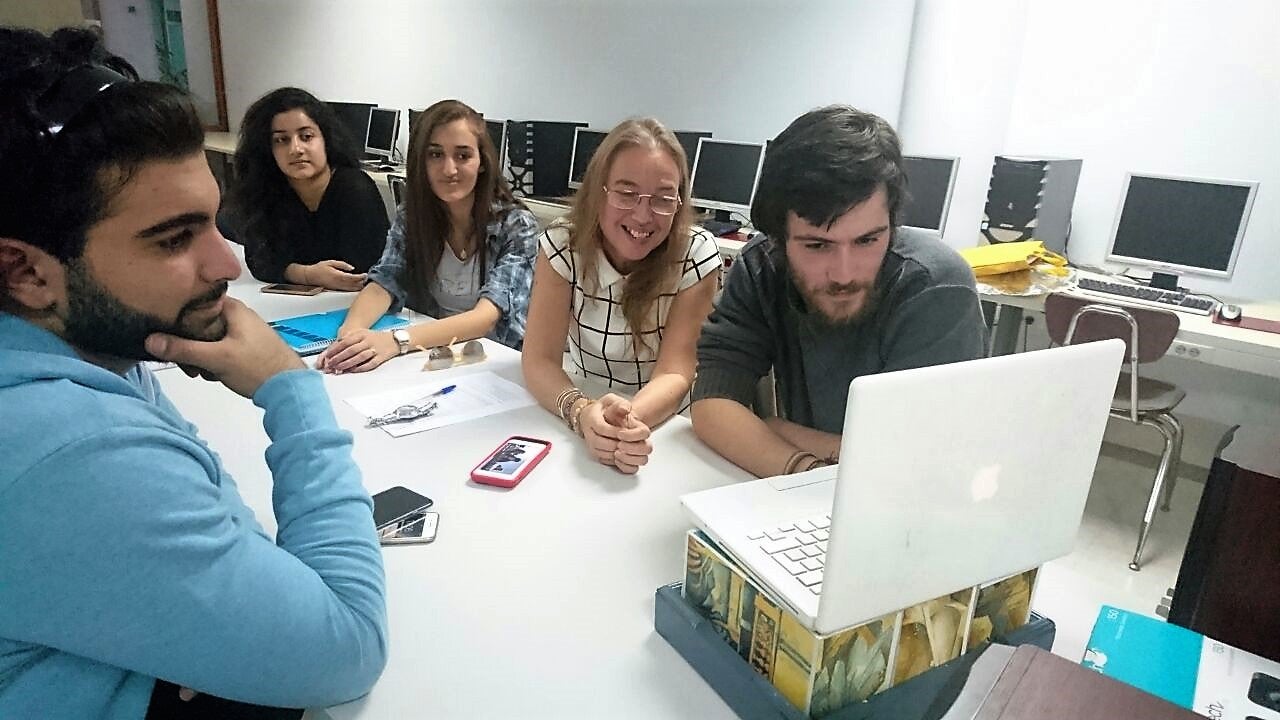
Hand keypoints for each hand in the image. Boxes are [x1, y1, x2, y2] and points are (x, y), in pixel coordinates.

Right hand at [145, 298, 304, 397]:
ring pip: (207, 338)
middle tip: (189, 365)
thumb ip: (183, 349)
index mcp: (231, 308)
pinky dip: (212, 360)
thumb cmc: (260, 368)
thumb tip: (152, 341)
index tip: (169, 339)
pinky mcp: (245, 346)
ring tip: (203, 372)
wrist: (290, 388)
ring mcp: (242, 330)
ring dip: (200, 356)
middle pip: (198, 323)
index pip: (193, 304)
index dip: (177, 321)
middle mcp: (237, 315)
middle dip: (189, 345)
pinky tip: (213, 374)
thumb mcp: (217, 358)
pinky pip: (219, 348)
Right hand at [305, 260, 365, 291]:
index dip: (360, 277)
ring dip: (358, 287)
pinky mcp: (335, 290)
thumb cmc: (320, 268)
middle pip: (353, 284)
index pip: (352, 277)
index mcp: (337, 275)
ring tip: (364, 283)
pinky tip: (357, 287)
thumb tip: (352, 268)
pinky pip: (346, 290)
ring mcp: (337, 288)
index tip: (365, 275)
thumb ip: (342, 265)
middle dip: (361, 282)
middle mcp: (338, 283)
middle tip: (367, 279)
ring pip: (350, 289)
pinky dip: (353, 289)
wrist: (310, 276)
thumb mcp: (331, 262)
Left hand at [315, 328, 397, 373]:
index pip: (345, 341)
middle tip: (330, 364)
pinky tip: (353, 370)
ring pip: (359, 357)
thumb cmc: (377, 338)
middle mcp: (368, 341)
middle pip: (351, 350)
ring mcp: (375, 349)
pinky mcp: (381, 357)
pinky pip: (370, 364)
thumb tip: (337, 346)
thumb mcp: (363, 333)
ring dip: (347, 364)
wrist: (395, 340)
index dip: (335, 349)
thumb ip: (351, 337)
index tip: (328, 356)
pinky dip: (361, 368)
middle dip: (339, 358)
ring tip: (339, 369)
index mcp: (362, 334)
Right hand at [582, 394, 652, 473]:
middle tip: (629, 441)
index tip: (624, 431)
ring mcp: (592, 446)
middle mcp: (589, 434)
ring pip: (605, 454)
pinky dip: (619, 460)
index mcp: (592, 419)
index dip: (614, 431)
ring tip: (630, 447)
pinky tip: (627, 454)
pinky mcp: (596, 455)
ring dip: (620, 453)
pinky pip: (607, 462)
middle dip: (618, 444)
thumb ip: (619, 403)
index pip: (601, 428)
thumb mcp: (611, 400)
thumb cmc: (603, 409)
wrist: (592, 418)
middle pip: (602, 444)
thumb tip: (626, 408)